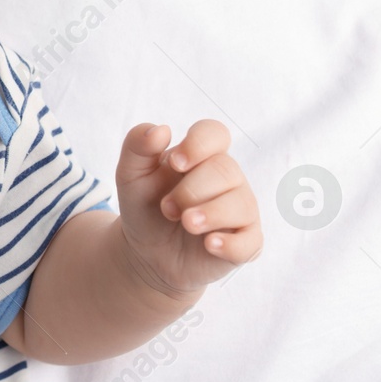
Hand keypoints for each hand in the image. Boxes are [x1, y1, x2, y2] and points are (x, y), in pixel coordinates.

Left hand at [113, 120, 262, 299]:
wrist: (146, 252)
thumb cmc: (145, 206)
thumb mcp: (130, 175)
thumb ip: (137, 146)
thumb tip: (161, 130)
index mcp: (202, 156)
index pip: (215, 133)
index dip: (199, 144)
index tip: (175, 163)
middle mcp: (228, 179)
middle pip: (225, 170)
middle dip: (191, 190)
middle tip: (167, 208)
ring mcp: (241, 210)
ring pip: (241, 204)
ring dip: (209, 214)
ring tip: (185, 224)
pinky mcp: (246, 243)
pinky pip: (250, 241)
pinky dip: (230, 243)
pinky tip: (210, 244)